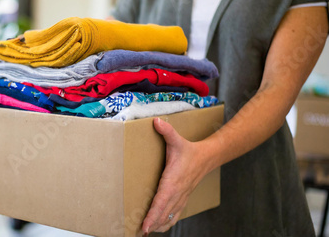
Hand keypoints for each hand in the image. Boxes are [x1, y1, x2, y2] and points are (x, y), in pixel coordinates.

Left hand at [142, 118, 209, 234]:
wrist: (207, 158)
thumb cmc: (190, 151)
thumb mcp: (177, 140)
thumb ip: (167, 132)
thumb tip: (156, 121)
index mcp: (173, 180)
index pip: (161, 200)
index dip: (153, 214)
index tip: (145, 225)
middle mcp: (177, 192)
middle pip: (163, 212)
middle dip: (152, 223)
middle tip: (140, 232)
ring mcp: (181, 197)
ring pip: (169, 215)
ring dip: (159, 224)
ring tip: (146, 232)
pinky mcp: (182, 198)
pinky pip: (175, 214)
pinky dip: (167, 222)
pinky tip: (159, 227)